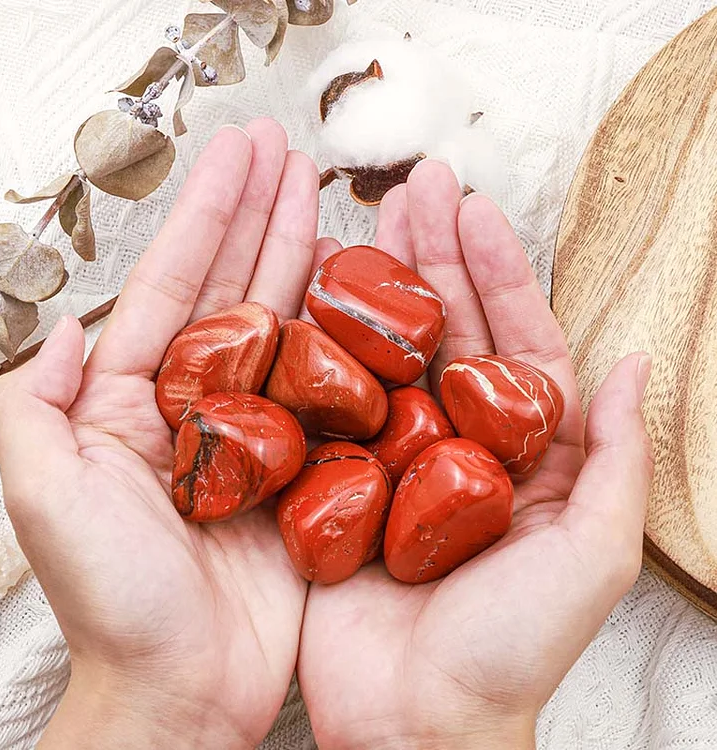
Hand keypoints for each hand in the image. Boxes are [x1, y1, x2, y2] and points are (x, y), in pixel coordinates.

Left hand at [0, 120, 322, 748]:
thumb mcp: (45, 495)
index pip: (179, 281)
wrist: (181, 685)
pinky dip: (345, 335)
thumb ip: (34, 402)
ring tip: (324, 193)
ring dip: (303, 255)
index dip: (209, 212)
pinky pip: (329, 386)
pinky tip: (358, 290)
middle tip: (287, 150)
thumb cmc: (111, 601)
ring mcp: (259, 428)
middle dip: (260, 212)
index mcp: (135, 395)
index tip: (240, 154)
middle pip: (236, 285)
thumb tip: (65, 324)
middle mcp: (201, 400)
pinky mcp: (305, 464)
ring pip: (286, 323)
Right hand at [298, 161, 653, 749]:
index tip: (474, 210)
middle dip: (434, 256)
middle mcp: (459, 440)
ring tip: (369, 220)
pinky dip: (326, 347)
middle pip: (449, 330)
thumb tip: (632, 363)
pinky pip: (336, 400)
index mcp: (523, 449)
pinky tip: (315, 297)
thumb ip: (613, 461)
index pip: (515, 339)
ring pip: (390, 352)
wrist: (416, 717)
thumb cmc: (509, 648)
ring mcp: (395, 453)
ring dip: (382, 285)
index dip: (497, 272)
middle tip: (416, 188)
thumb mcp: (589, 555)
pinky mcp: (342, 476)